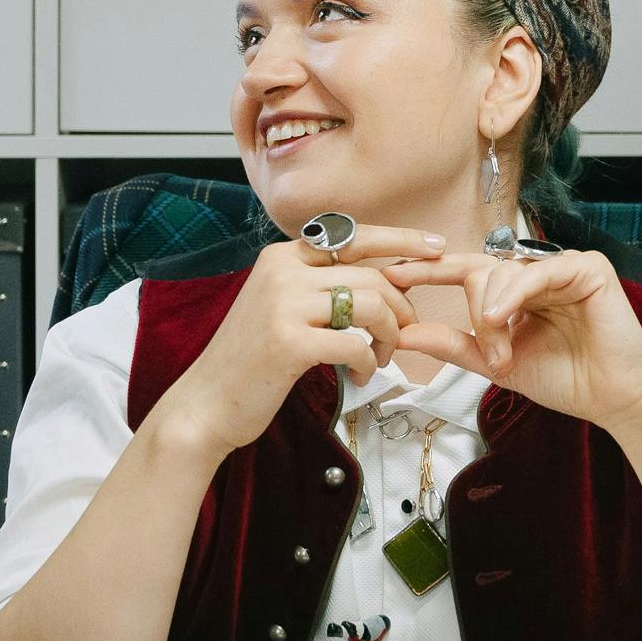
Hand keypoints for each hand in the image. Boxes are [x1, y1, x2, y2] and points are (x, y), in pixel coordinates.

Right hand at [156, 228, 440, 456]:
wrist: (204, 405)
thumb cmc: (251, 361)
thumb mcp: (280, 307)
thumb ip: (319, 287)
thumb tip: (384, 281)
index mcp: (281, 257)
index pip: (354, 236)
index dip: (402, 241)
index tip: (437, 249)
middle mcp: (282, 271)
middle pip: (372, 277)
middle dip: (400, 310)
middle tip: (399, 340)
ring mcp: (283, 305)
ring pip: (371, 306)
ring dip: (389, 338)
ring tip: (379, 360)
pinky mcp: (289, 342)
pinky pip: (356, 344)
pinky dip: (368, 364)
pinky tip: (358, 378)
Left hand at [386, 245, 641, 433]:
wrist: (614, 400)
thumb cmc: (565, 380)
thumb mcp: (497, 364)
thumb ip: (454, 345)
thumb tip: (404, 335)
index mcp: (516, 291)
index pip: (465, 271)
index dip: (427, 272)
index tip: (389, 276)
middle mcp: (537, 272)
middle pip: (480, 272)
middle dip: (476, 316)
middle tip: (494, 358)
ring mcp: (563, 265)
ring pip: (503, 271)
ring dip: (494, 314)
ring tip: (505, 353)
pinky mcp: (588, 267)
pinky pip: (537, 271)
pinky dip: (515, 294)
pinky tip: (504, 317)